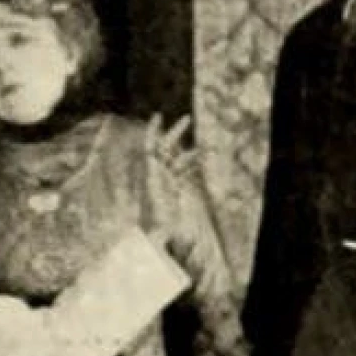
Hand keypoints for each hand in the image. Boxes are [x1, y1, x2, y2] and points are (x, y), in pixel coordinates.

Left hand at [144, 113, 195, 247]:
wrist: (157, 239)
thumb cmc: (157, 232)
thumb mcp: (159, 231)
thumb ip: (159, 233)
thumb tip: (161, 238)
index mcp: (152, 179)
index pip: (150, 150)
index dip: (153, 132)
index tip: (158, 116)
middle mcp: (158, 176)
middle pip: (165, 148)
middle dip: (175, 133)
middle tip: (187, 119)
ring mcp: (166, 181)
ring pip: (178, 158)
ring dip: (190, 149)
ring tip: (204, 143)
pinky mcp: (175, 187)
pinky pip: (184, 169)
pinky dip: (193, 162)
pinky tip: (203, 157)